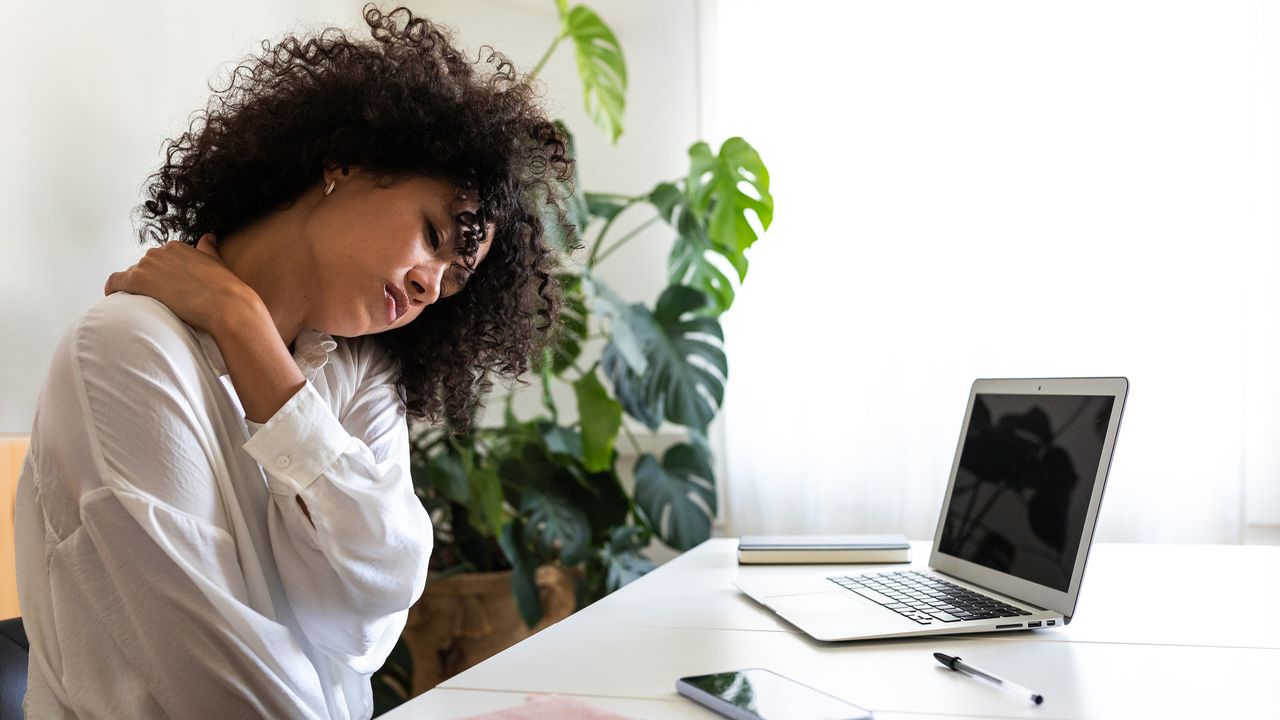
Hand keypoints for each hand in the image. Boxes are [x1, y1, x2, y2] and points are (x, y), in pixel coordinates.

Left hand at [105, 234, 256, 334]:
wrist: (226, 306)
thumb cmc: (225, 289)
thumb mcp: (216, 261)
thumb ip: (208, 248)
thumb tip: (208, 237)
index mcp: (177, 247)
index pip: (158, 260)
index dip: (160, 276)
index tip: (165, 290)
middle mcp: (159, 251)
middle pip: (144, 268)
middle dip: (148, 283)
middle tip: (158, 301)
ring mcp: (148, 265)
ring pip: (131, 276)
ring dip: (135, 289)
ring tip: (145, 306)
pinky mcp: (138, 280)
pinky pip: (115, 282)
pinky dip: (112, 289)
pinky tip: (115, 299)